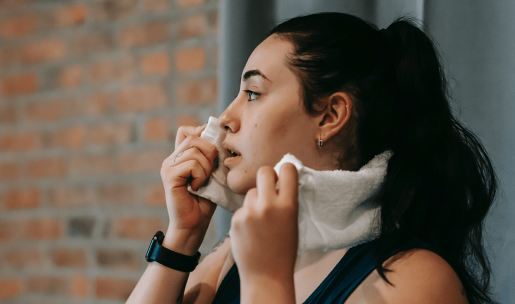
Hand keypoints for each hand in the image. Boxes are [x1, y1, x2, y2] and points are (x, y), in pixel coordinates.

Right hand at [160, 125, 217, 253]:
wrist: (194, 224)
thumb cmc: (205, 201)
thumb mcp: (212, 173)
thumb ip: (212, 156)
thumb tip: (221, 136)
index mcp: (180, 156)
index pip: (187, 130)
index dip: (203, 135)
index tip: (213, 152)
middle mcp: (171, 159)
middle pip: (194, 137)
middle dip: (210, 152)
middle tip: (211, 171)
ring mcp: (168, 167)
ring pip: (194, 150)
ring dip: (207, 167)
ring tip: (203, 182)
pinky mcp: (169, 176)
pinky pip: (192, 164)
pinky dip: (201, 175)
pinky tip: (197, 187)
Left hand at [229, 163, 298, 282]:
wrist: (266, 275)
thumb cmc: (283, 249)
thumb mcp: (292, 221)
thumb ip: (286, 199)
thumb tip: (280, 178)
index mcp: (288, 205)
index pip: (287, 169)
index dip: (285, 170)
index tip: (283, 176)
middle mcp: (268, 205)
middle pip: (264, 171)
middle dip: (267, 177)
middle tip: (269, 188)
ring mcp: (250, 212)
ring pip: (251, 192)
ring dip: (255, 200)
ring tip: (260, 222)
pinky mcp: (236, 219)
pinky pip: (242, 208)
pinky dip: (246, 216)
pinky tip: (250, 232)